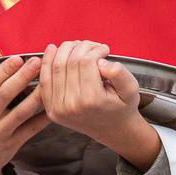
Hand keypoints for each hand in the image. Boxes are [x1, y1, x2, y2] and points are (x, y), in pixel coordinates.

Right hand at [0, 54, 48, 174]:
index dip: (1, 73)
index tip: (15, 59)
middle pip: (6, 96)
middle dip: (22, 77)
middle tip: (36, 62)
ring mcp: (1, 132)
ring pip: (21, 112)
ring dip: (36, 95)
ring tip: (48, 80)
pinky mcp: (13, 143)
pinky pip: (30, 129)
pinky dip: (43, 118)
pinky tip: (54, 105)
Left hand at [39, 41, 160, 168]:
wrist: (113, 129)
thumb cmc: (122, 106)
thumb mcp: (131, 90)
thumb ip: (120, 74)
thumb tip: (101, 62)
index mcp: (92, 101)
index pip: (86, 62)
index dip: (95, 50)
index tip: (104, 48)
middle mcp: (72, 106)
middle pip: (69, 62)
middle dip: (80, 47)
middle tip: (91, 45)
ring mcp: (58, 109)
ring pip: (55, 67)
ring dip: (64, 50)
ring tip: (77, 46)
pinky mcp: (50, 109)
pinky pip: (45, 79)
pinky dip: (47, 62)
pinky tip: (53, 49)